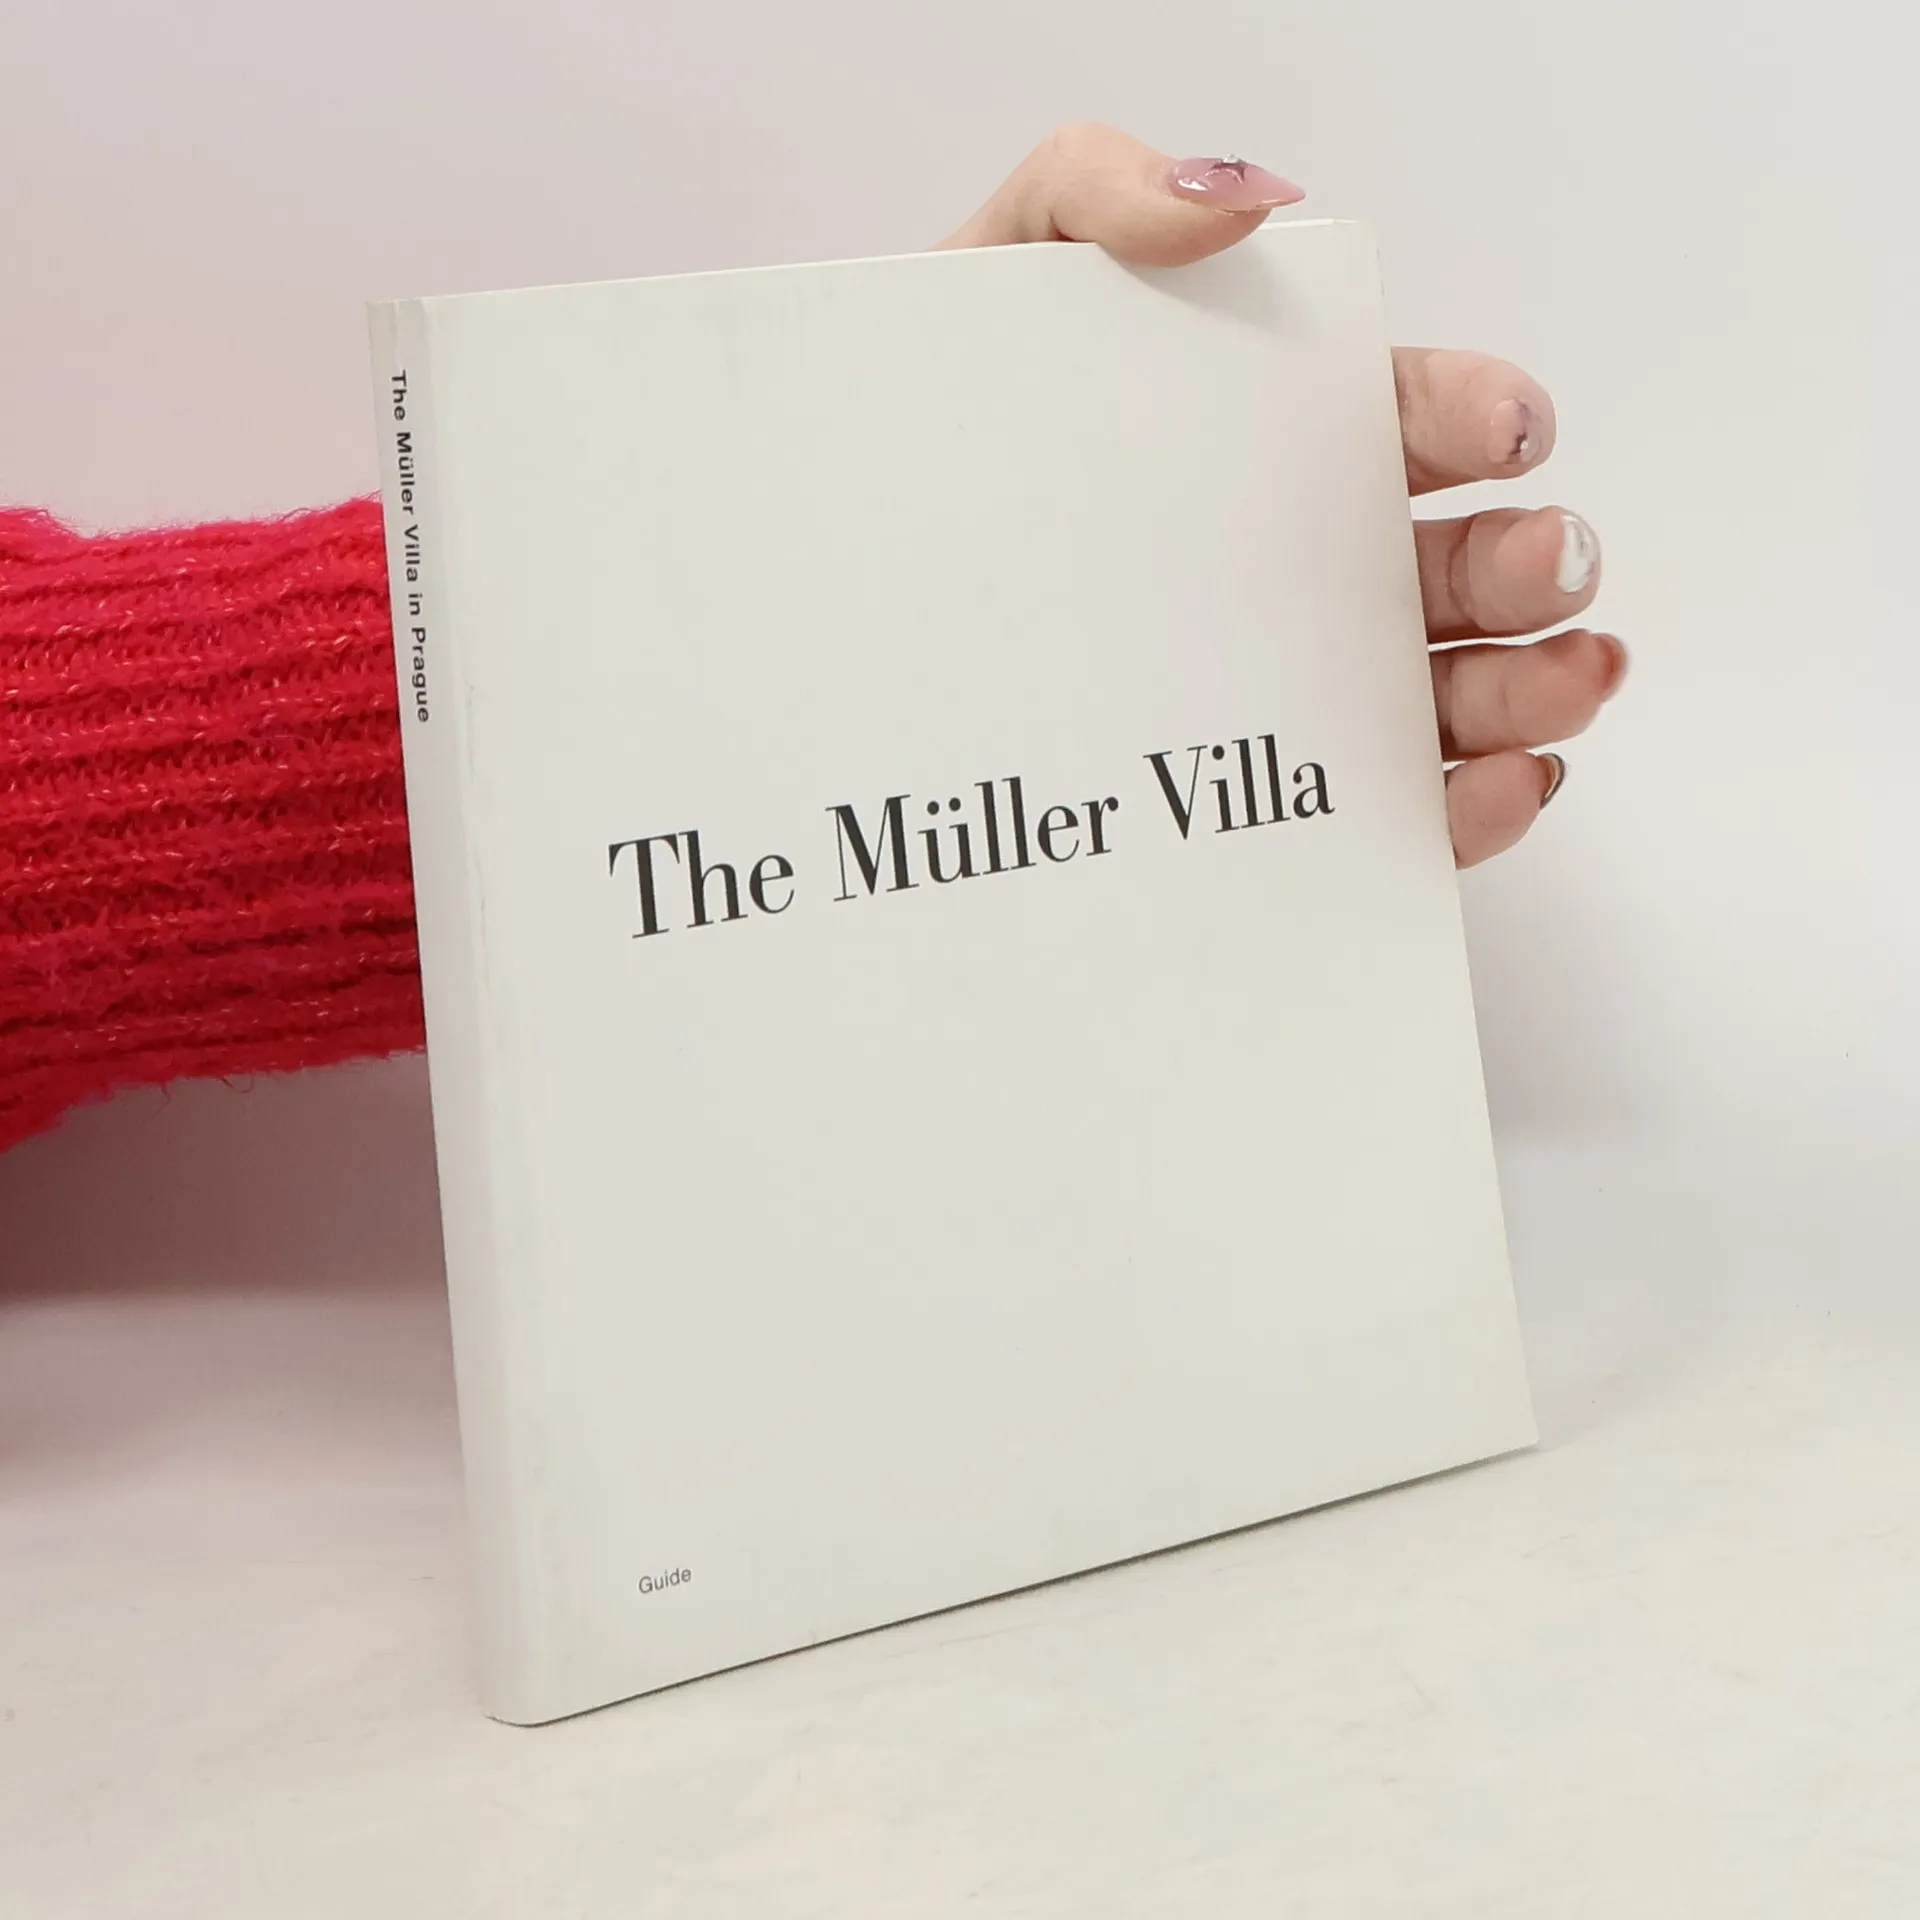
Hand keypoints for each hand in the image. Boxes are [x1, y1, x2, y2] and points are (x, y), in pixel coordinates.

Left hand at [938, 124, 1626, 868]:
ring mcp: (1295, 681)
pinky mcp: (1271, 792)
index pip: (1405, 418)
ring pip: (1452, 692)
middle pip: (1457, 566)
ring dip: (1535, 689)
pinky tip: (1501, 781)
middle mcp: (1304, 563)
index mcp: (1276, 436)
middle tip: (1550, 565)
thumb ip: (1106, 193)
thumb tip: (1240, 192)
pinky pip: (1391, 806)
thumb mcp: (998, 277)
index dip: (1475, 414)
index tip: (1505, 428)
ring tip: (1569, 683)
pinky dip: (1468, 803)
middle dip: (1530, 564)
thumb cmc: (932, 427)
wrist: (843, 569)